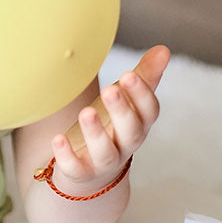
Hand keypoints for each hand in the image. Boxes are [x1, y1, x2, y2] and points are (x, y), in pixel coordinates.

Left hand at [49, 45, 167, 194]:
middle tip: (110, 90)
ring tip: (85, 112)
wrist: (92, 170)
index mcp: (138, 124)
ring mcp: (104, 161)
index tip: (128, 75)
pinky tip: (57, 139)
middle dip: (121, 111)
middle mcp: (125, 144)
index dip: (141, 94)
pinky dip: (67, 156)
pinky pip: (76, 168)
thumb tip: (163, 49)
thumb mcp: (127, 101)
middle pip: (131, 131)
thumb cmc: (112, 126)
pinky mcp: (81, 173)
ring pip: (105, 151)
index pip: (148, 111)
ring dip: (96, 133)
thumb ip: (143, 77)